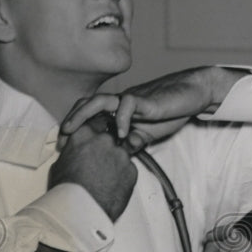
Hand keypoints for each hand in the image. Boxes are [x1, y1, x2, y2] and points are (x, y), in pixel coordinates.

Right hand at [48, 122, 136, 221]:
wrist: (80, 211)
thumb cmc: (66, 190)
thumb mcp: (61, 163)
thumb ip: (74, 151)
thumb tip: (77, 153)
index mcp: (84, 134)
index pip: (96, 121)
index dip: (99, 130)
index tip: (98, 137)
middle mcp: (104, 140)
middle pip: (112, 136)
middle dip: (108, 146)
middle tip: (102, 161)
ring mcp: (120, 154)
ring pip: (122, 153)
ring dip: (116, 162)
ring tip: (105, 179)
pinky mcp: (132, 170)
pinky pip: (129, 169)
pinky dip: (123, 176)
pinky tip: (112, 187)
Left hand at [58, 66, 243, 151]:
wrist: (191, 95)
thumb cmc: (169, 111)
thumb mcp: (147, 133)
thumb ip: (133, 143)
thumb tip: (120, 156)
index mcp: (117, 111)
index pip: (88, 116)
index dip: (74, 128)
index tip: (63, 147)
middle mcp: (119, 103)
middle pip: (86, 105)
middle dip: (71, 121)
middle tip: (61, 141)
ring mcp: (130, 100)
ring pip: (99, 101)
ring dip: (83, 115)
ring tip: (75, 132)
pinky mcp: (144, 99)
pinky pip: (128, 105)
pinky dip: (122, 120)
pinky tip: (121, 135)